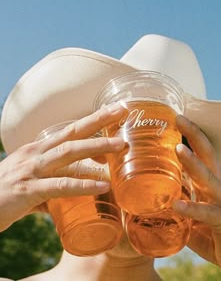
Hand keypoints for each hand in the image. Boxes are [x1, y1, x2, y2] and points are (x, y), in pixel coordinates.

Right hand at [0, 103, 126, 231]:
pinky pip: (60, 186)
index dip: (92, 121)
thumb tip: (72, 194)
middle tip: (122, 111)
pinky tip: (102, 186)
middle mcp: (35, 154)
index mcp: (37, 150)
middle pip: (73, 132)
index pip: (69, 130)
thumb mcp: (29, 182)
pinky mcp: (27, 190)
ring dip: (97, 148)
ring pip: (69, 153)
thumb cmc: (2, 194)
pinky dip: (83, 185)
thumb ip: (53, 186)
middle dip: (99, 121)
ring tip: (121, 146)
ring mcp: (31, 170)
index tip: (113, 112)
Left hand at [173, 115, 220, 276]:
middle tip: (179, 118)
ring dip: (193, 163)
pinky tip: (176, 205)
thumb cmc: (216, 237)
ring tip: (178, 150)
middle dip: (193, 135)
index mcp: (210, 185)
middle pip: (207, 155)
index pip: (201, 155)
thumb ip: (177, 210)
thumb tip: (155, 204)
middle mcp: (218, 188)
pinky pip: (206, 213)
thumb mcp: (193, 220)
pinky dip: (191, 208)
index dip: (190, 137)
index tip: (175, 121)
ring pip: (208, 178)